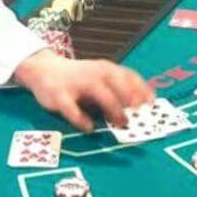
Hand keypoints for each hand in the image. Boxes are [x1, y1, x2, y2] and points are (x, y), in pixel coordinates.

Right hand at [14, 51, 154, 132]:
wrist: (44, 69)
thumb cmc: (79, 78)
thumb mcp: (100, 78)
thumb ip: (119, 89)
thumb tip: (143, 105)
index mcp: (105, 69)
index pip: (128, 75)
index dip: (142, 88)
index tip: (152, 103)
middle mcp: (93, 73)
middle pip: (116, 81)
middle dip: (130, 96)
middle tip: (140, 112)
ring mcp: (76, 84)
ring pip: (99, 92)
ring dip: (113, 107)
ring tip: (122, 122)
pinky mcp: (59, 96)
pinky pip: (71, 109)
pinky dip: (81, 119)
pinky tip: (89, 128)